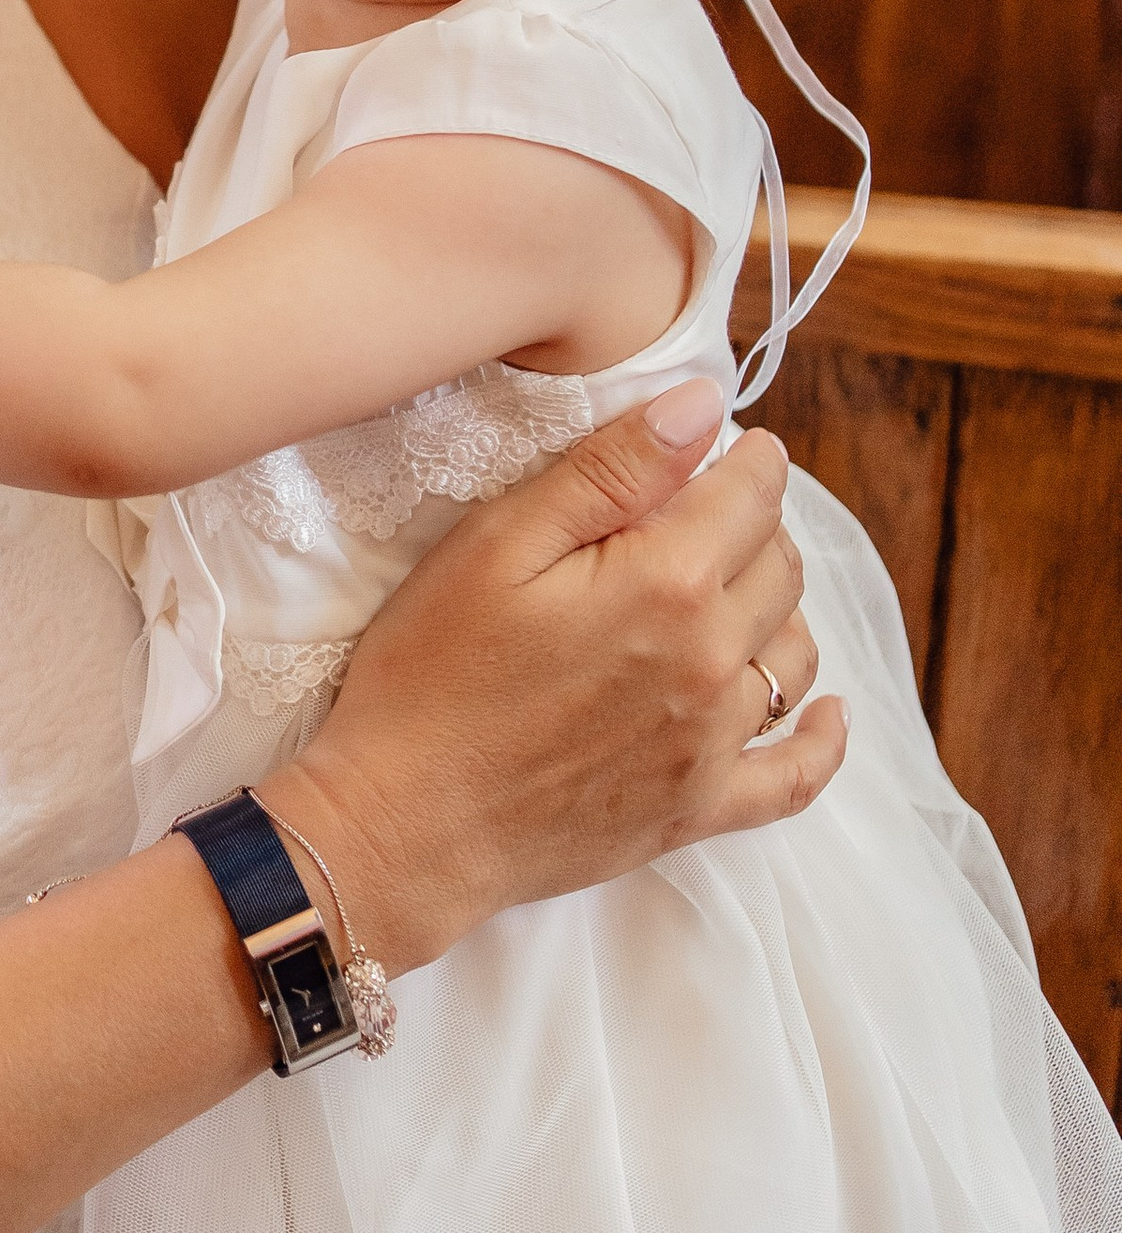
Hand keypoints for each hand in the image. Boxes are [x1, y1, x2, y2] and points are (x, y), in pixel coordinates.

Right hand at [268, 380, 842, 975]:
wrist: (403, 824)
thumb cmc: (430, 674)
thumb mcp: (497, 544)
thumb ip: (609, 471)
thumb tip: (703, 407)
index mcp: (665, 582)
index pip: (751, 495)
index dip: (746, 459)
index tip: (730, 445)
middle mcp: (712, 661)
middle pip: (781, 567)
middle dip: (757, 525)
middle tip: (706, 512)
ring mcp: (713, 742)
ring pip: (795, 653)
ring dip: (779, 608)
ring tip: (734, 590)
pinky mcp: (699, 809)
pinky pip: (797, 775)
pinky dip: (826, 739)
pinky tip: (830, 712)